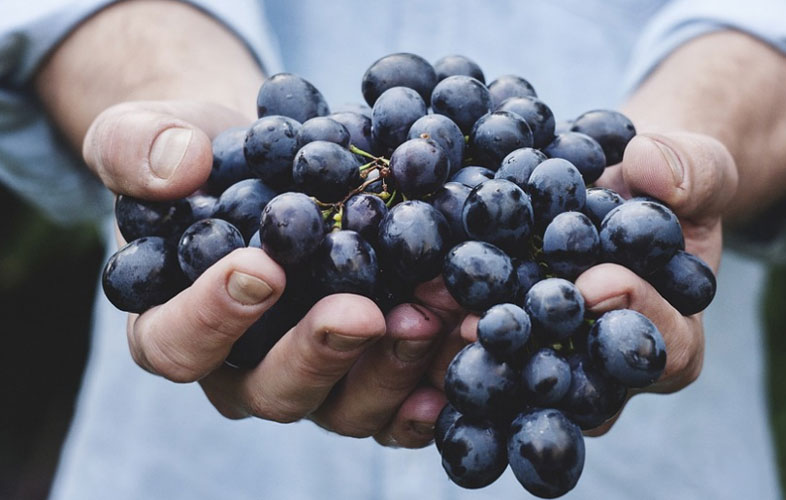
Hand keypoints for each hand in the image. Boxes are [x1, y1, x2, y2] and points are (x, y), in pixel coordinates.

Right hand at [85, 100, 460, 446]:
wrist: (273, 163)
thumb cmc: (203, 157)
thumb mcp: (149, 134)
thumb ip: (137, 148)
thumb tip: (177, 167)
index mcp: (174, 326)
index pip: (177, 344)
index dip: (212, 317)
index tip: (261, 268)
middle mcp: (244, 369)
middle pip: (273, 391)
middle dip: (320, 353)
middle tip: (363, 312)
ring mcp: (314, 378)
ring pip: (346, 406)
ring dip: (393, 367)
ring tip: (434, 314)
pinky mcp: (369, 373)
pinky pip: (401, 403)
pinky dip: (435, 382)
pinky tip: (466, 346)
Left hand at [448, 131, 737, 434]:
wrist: (613, 187)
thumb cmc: (664, 185)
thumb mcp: (696, 168)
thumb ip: (692, 171)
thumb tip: (650, 167)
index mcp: (672, 338)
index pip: (665, 348)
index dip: (635, 316)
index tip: (598, 282)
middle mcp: (608, 369)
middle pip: (581, 384)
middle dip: (538, 353)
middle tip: (493, 325)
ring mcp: (552, 363)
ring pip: (520, 381)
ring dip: (479, 356)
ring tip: (439, 321)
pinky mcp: (505, 346)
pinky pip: (478, 353)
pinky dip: (443, 336)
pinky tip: (408, 314)